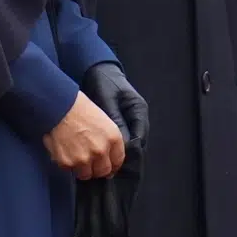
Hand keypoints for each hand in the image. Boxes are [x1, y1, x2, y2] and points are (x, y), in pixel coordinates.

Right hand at [44, 91, 124, 179]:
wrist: (57, 105)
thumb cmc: (79, 107)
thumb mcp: (103, 120)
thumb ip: (108, 140)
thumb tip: (107, 155)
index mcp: (112, 138)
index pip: (117, 161)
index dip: (112, 164)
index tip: (107, 165)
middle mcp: (100, 151)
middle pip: (103, 171)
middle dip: (97, 168)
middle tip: (89, 162)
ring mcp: (83, 159)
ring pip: (86, 174)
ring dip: (81, 168)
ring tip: (74, 155)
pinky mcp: (66, 162)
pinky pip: (69, 170)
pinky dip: (66, 163)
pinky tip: (64, 150)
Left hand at [80, 62, 148, 179]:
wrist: (97, 70)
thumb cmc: (103, 82)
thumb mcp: (108, 99)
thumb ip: (115, 119)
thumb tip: (121, 142)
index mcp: (139, 109)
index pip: (139, 135)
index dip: (130, 149)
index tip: (117, 160)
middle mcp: (138, 117)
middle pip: (136, 142)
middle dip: (125, 154)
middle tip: (111, 166)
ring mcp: (131, 120)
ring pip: (129, 142)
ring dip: (118, 151)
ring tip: (107, 162)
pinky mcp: (121, 122)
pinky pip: (121, 138)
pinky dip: (113, 145)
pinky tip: (104, 153)